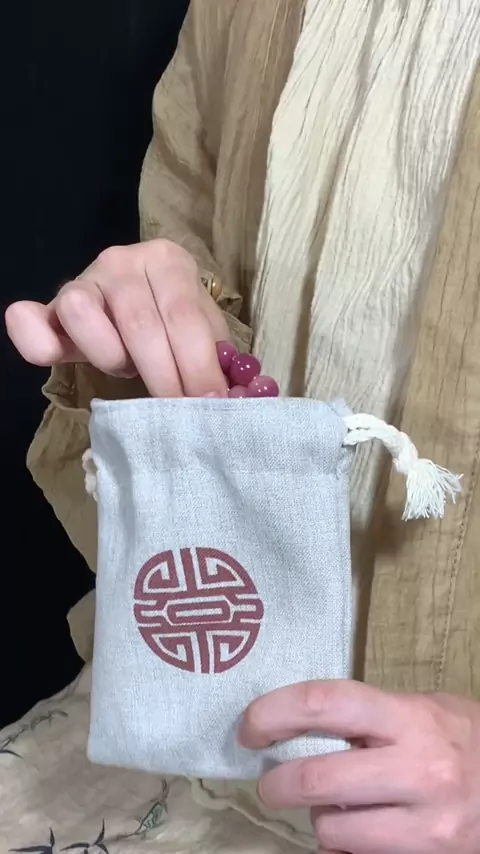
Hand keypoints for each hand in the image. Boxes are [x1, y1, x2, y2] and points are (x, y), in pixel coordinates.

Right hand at [5, 239, 228, 397]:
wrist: (141, 303)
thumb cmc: (176, 324)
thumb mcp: (203, 331)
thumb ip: (217, 357)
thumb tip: (242, 397)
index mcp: (167, 261)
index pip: (184, 316)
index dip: (199, 365)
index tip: (211, 404)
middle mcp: (121, 261)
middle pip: (141, 323)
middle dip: (165, 377)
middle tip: (179, 413)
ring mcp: (82, 280)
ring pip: (84, 314)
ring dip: (110, 356)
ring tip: (127, 371)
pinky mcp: (50, 307)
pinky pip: (30, 320)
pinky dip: (37, 341)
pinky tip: (56, 357)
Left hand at [240, 681, 479, 852]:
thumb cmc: (464, 739)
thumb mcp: (422, 710)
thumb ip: (370, 717)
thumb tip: (302, 727)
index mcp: (409, 718)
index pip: (326, 704)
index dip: (275, 713)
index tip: (250, 728)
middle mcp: (418, 768)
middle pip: (318, 778)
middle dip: (277, 784)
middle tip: (269, 784)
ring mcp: (426, 824)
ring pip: (333, 831)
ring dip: (318, 821)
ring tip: (332, 808)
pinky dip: (344, 847)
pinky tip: (360, 831)